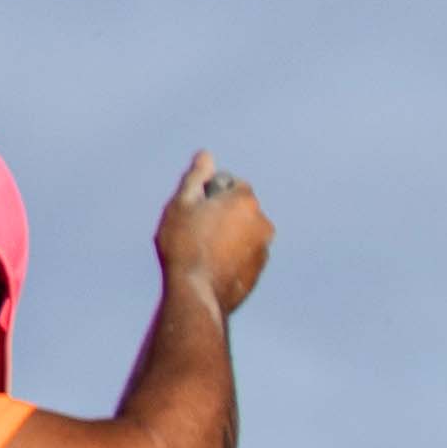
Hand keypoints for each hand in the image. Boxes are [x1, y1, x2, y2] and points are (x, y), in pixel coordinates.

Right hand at [158, 153, 272, 316]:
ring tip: (200, 251)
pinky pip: (243, 254)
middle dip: (219, 214)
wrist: (197, 292)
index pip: (230, 184)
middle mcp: (263, 223)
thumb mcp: (182, 204)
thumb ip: (196, 177)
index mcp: (247, 202)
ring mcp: (264, 249)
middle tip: (194, 231)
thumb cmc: (184, 244)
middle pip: (237, 209)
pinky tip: (210, 266)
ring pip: (241, 232)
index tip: (194, 210)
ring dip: (226, 235)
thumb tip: (206, 155)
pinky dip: (230, 255)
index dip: (209, 193)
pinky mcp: (259, 271)